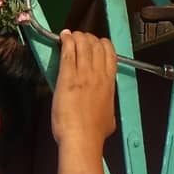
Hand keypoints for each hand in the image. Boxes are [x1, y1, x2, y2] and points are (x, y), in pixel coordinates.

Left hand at [52, 31, 117, 149]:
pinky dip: (66, 41)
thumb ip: (107, 106)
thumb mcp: (109, 118)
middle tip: (79, 39)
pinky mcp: (67, 78)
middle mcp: (98, 75)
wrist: (82, 138)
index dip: (103, 44)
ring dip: (76, 37)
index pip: (110, 54)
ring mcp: (83, 75)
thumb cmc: (93, 133)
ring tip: (70, 35)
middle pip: (96, 46)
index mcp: (109, 83)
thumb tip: (106, 109)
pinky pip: (69, 53)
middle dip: (88, 38)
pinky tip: (63, 36)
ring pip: (83, 45)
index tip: (95, 44)